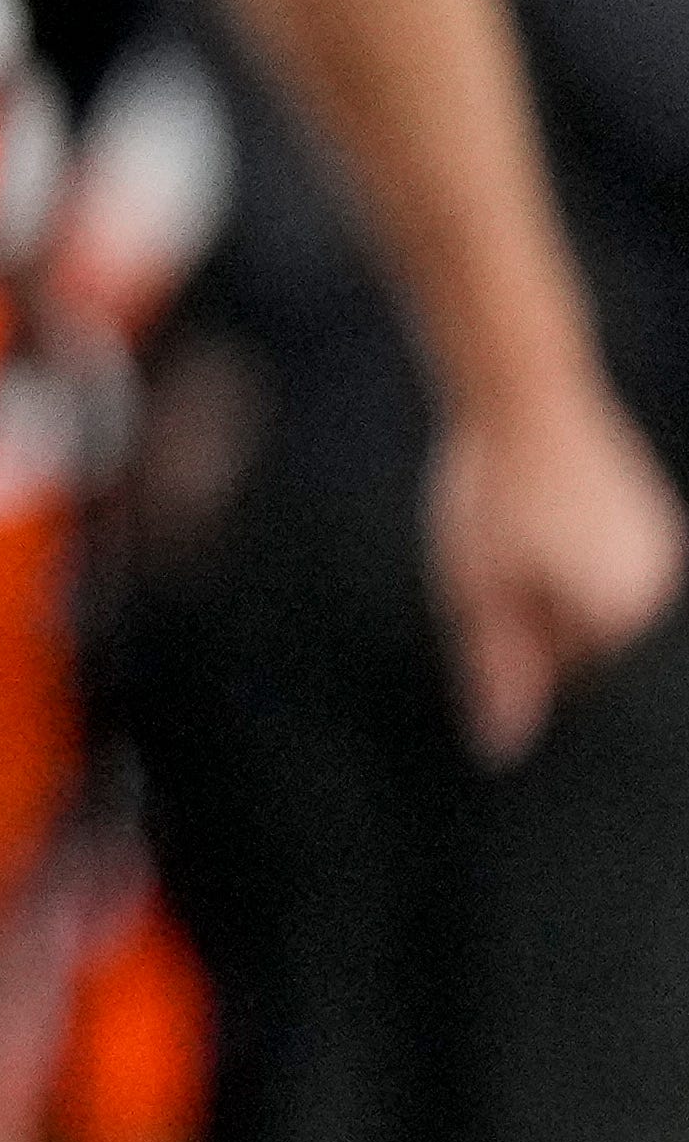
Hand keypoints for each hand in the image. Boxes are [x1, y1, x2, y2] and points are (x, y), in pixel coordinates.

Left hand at [435, 390, 685, 763]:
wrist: (524, 394)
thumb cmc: (489, 495)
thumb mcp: (475, 591)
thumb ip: (499, 671)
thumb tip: (504, 748)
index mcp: (620, 619)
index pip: (565, 679)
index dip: (513, 643)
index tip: (492, 592)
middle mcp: (661, 594)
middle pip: (588, 647)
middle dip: (538, 619)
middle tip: (501, 556)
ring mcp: (667, 555)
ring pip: (599, 607)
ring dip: (555, 586)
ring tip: (522, 529)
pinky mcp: (657, 523)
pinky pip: (612, 570)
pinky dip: (576, 559)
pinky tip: (545, 514)